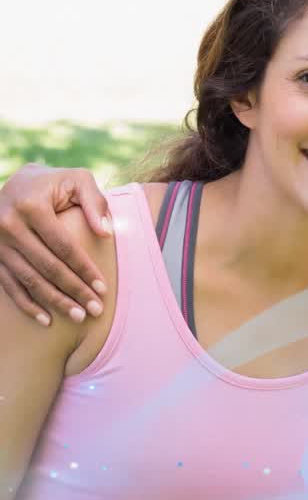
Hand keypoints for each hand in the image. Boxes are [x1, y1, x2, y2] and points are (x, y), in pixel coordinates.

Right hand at [0, 164, 110, 324]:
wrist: (17, 183)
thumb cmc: (54, 183)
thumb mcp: (78, 179)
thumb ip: (94, 201)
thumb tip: (105, 232)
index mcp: (31, 207)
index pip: (63, 246)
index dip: (84, 269)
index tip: (102, 288)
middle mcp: (8, 225)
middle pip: (47, 267)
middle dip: (73, 291)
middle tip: (95, 310)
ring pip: (28, 280)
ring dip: (53, 302)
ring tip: (77, 317)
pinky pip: (9, 284)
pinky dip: (26, 304)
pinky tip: (45, 319)